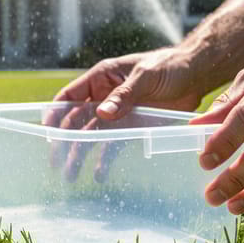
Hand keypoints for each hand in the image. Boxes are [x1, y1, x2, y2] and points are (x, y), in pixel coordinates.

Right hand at [46, 48, 203, 181]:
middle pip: (75, 121)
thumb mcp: (145, 77)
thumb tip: (101, 114)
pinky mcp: (131, 127)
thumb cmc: (168, 66)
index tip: (47, 133)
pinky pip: (113, 144)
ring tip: (71, 176)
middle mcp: (104, 97)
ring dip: (80, 155)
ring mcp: (117, 114)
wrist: (196, 75)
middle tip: (56, 164)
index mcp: (101, 78)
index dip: (55, 114)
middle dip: (64, 142)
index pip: (69, 97)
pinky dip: (104, 159)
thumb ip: (124, 95)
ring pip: (91, 136)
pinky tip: (99, 174)